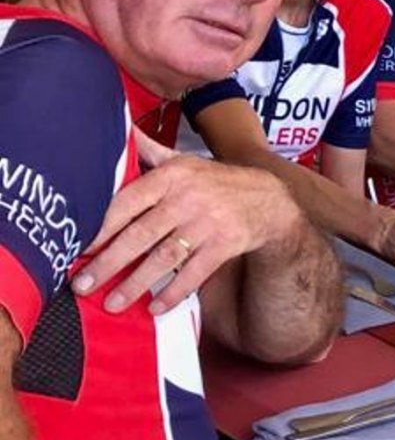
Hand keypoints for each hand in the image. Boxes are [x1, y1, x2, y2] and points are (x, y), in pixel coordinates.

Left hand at [77, 135, 303, 314]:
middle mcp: (188, 198)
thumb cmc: (215, 182)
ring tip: (111, 303)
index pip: (129, 201)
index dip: (102, 227)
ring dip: (135, 284)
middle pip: (141, 234)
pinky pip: (194, 273)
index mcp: (173, 176)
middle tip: (82, 285)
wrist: (268, 200)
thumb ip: (150, 152)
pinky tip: (155, 308)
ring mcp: (208, 223)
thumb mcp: (184, 161)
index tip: (80, 248)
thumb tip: (120, 132)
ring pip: (164, 258)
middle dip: (109, 262)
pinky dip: (173, 293)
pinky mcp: (224, 245)